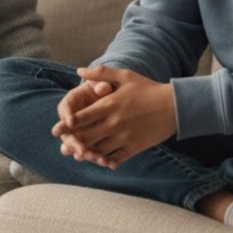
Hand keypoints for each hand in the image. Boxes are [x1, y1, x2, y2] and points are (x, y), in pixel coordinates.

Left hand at [52, 66, 176, 168]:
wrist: (175, 106)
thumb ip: (100, 73)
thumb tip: (79, 71)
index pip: (82, 117)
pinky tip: (101, 161)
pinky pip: (116, 158)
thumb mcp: (125, 76)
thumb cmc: (148, 88)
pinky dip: (107, 161)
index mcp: (109, 104)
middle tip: (63, 146)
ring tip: (78, 155)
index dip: (67, 124)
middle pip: (87, 137)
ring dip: (87, 154)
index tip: (57, 129)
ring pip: (99, 150)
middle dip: (73, 142)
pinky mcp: (135, 147)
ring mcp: (124, 137)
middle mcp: (114, 122)